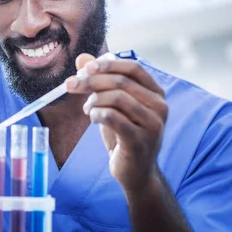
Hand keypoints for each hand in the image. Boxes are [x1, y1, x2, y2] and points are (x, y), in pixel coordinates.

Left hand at [66, 54, 167, 191]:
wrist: (135, 172)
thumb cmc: (124, 135)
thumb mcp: (112, 105)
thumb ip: (100, 80)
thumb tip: (82, 58)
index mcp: (156, 93)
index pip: (134, 68)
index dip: (108, 64)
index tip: (85, 68)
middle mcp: (160, 107)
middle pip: (122, 82)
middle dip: (92, 80)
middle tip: (71, 85)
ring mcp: (152, 124)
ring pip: (117, 98)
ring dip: (94, 100)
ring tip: (87, 108)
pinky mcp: (140, 141)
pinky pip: (113, 118)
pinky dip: (97, 113)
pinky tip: (93, 117)